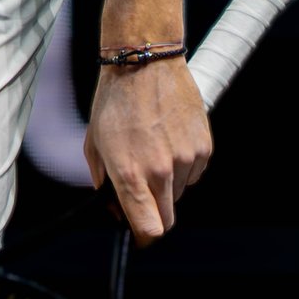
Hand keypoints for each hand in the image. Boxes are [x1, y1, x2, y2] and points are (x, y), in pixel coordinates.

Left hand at [83, 57, 210, 244]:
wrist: (145, 62)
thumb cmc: (115, 100)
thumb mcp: (94, 142)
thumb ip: (102, 181)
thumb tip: (115, 207)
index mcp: (130, 172)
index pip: (148, 228)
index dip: (144, 236)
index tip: (140, 233)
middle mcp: (161, 171)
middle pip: (167, 219)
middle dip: (155, 212)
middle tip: (144, 191)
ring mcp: (186, 160)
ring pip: (180, 193)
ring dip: (168, 184)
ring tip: (153, 150)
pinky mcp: (204, 148)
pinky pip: (194, 173)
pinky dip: (183, 166)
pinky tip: (169, 140)